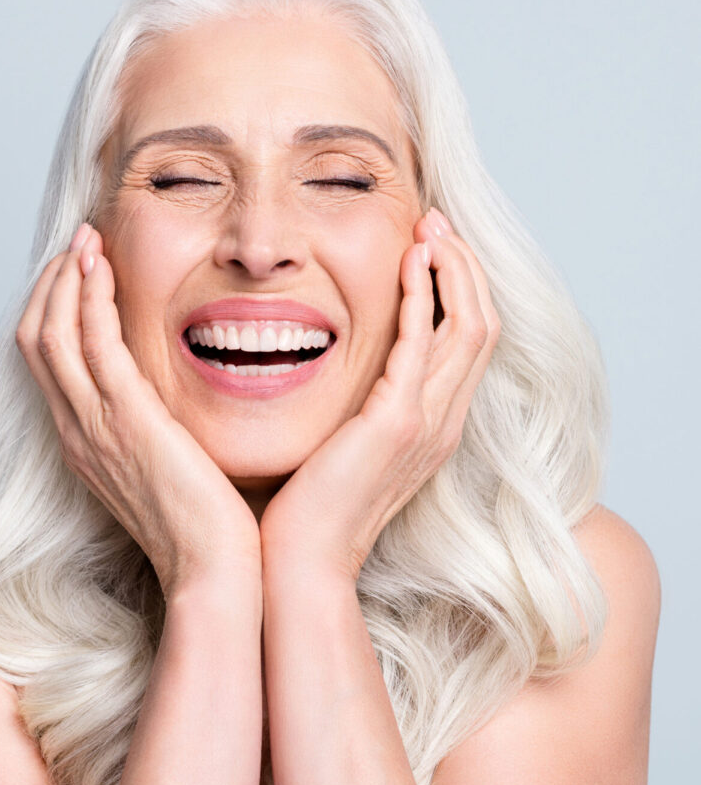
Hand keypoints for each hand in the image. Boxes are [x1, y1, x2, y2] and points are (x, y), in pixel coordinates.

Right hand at [15, 223, 261, 599]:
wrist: (212, 571)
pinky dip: (90, 299)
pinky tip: (102, 267)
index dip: (55, 310)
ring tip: (85, 240)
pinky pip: (93, 345)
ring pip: (53, 335)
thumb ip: (153, 431)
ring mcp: (94, 427)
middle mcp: (77, 432)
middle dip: (52, 285)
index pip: (48, 363)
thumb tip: (166, 402)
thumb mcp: (165, 470)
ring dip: (65, 280)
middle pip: (36, 340)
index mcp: (85, 443)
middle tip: (77, 244)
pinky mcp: (126, 421)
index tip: (79, 272)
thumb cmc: (203, 525)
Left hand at [259, 207, 499, 581]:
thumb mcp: (347, 445)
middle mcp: (443, 422)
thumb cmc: (311, 507)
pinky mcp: (397, 422)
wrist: (302, 562)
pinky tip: (408, 260)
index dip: (460, 288)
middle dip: (464, 266)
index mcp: (434, 425)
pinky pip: (422, 342)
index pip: (468, 342)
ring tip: (429, 227)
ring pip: (469, 326)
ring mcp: (427, 423)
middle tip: (436, 222)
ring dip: (452, 269)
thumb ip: (360, 406)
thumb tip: (343, 369)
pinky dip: (421, 295)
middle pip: (482, 324)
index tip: (432, 246)